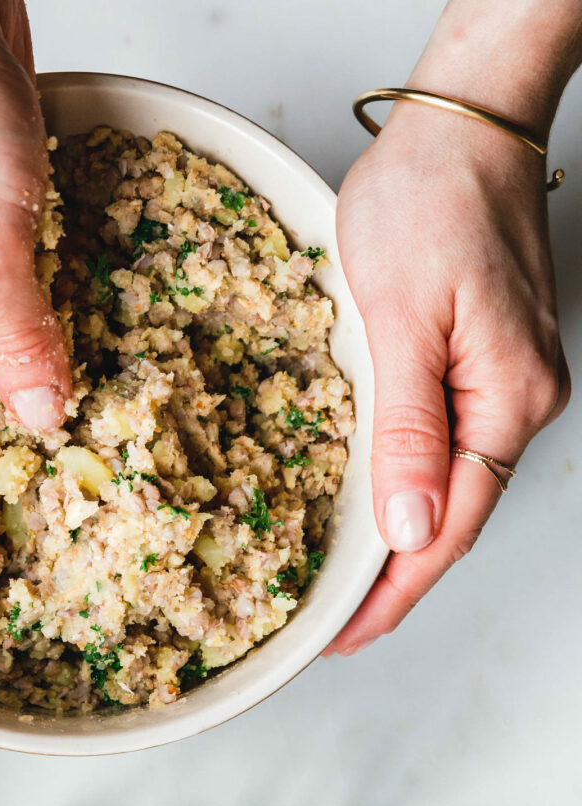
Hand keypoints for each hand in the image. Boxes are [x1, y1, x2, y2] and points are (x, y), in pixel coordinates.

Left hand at [326, 104, 568, 654]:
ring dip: (400, 542)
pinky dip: (409, 489)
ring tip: (344, 587)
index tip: (343, 638)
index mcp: (505, 403)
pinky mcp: (487, 365)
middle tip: (331, 629)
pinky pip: (449, 450)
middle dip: (393, 583)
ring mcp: (508, 386)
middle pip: (453, 521)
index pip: (447, 530)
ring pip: (452, 490)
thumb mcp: (402, 317)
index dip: (393, 594)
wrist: (465, 123)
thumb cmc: (432, 199)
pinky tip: (376, 509)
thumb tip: (410, 527)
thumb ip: (408, 430)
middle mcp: (519, 404)